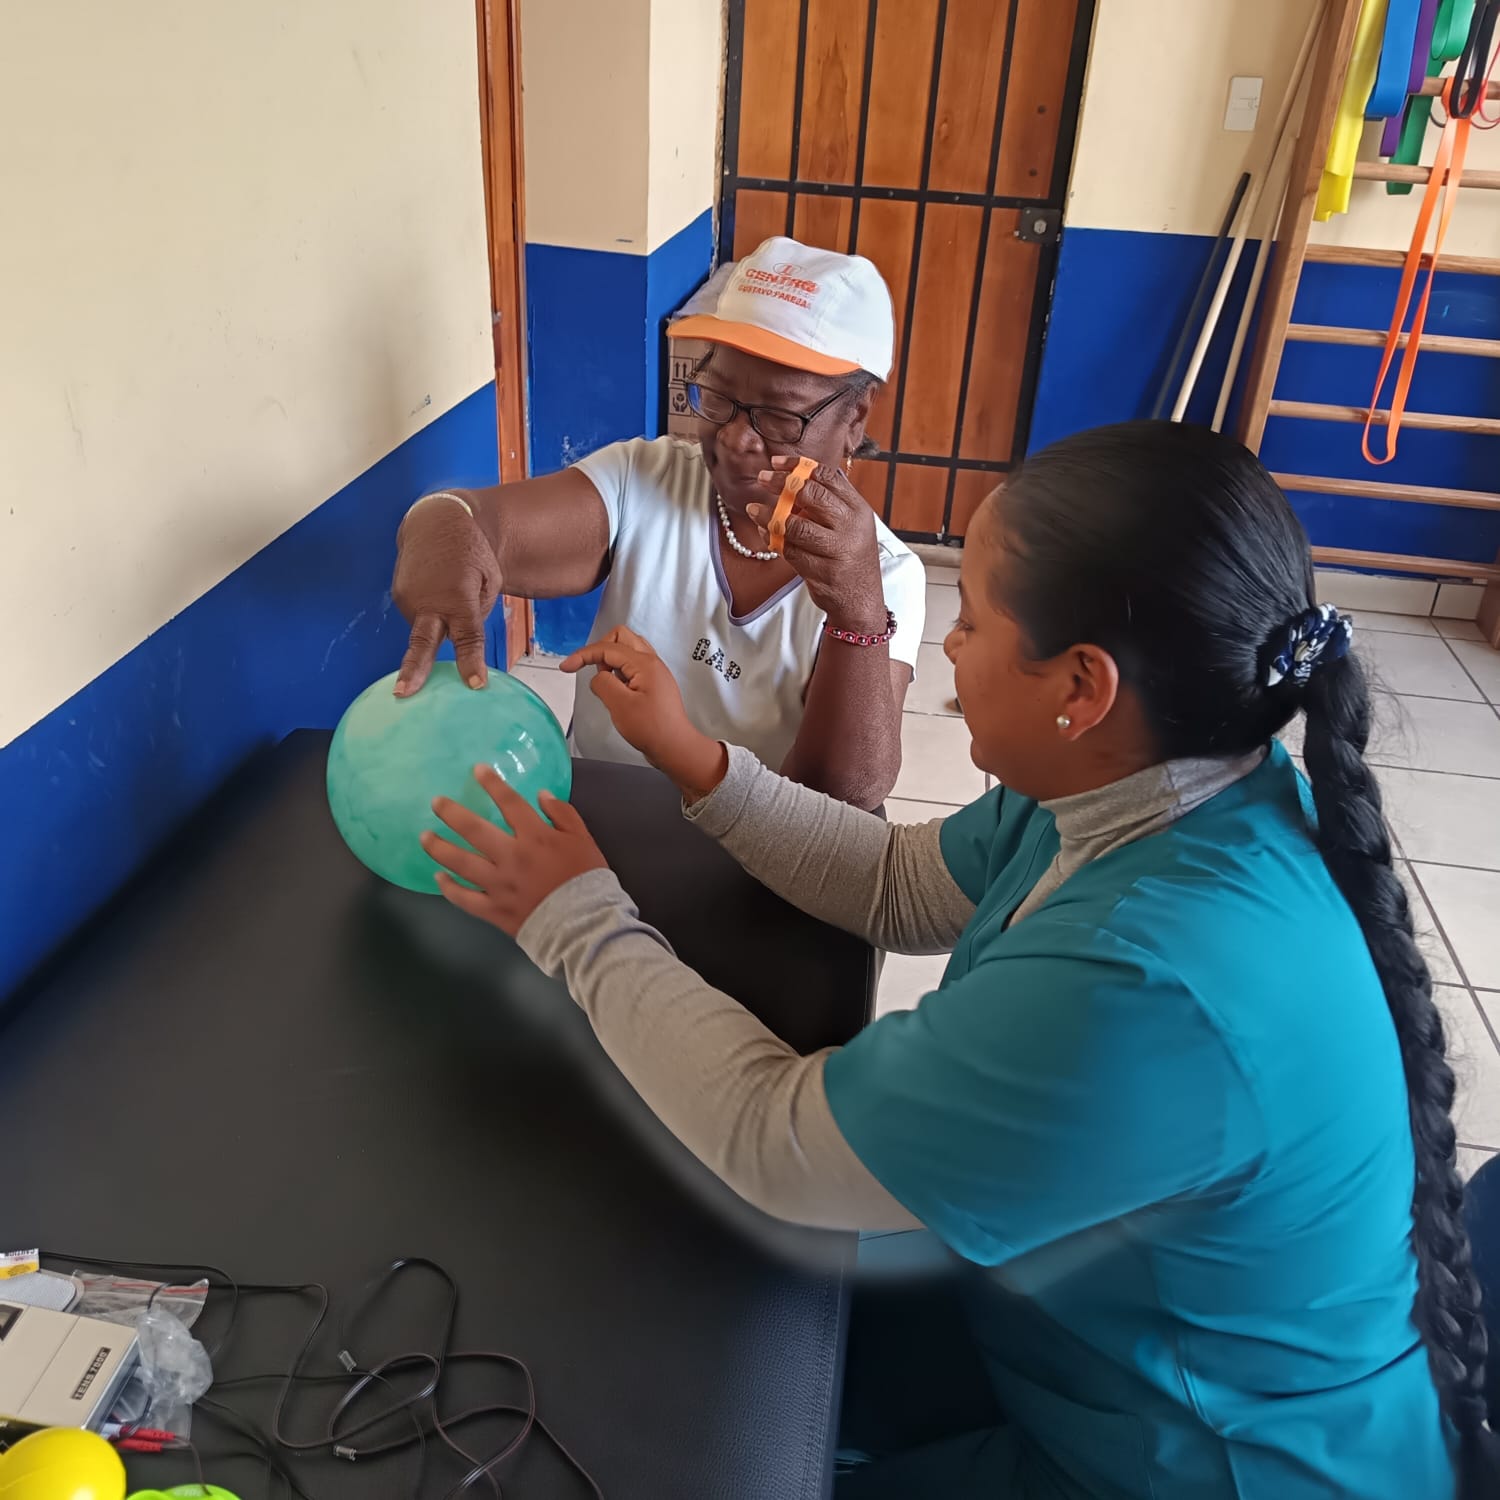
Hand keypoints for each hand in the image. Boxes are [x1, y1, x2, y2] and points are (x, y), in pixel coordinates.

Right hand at [392, 499, 500, 695]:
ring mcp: (410, 598)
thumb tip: (464, 639)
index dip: (470, 661)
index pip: (467, 635)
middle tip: (403, 694)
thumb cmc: (471, 551)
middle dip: (412, 670)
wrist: (435, 521)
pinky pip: (418, 618)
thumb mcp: (490, 578)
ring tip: (447, 598)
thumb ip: (479, 611)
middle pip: (422, 642)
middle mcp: (429, 599)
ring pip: (425, 631)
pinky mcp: (399, 596)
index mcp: (459, 595)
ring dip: (435, 629)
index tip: (474, 683)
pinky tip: (436, 600)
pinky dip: (429, 617)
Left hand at [422, 766, 606, 935]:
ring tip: (424, 837)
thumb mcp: (583, 839)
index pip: (510, 803)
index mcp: (534, 837)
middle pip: (474, 831)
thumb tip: (540, 795)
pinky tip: (439, 877)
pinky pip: (465, 898)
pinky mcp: (493, 909)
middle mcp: (510, 856)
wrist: (583, 923)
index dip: (493, 784)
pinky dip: (450, 888)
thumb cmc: (586, 878)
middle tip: (436, 802)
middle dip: (452, 814)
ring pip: (461, 863)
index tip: (478, 770)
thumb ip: (563, 814)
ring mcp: (498, 884)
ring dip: (440, 848)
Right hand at [560, 627, 727, 797]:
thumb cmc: (653, 729)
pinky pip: (633, 666)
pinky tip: (618, 692)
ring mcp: (654, 673)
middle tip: (596, 672)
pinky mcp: (653, 684)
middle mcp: (652, 663)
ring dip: (611, 660)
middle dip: (601, 650)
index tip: (566, 667)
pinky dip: (620, 672)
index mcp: (644, 664)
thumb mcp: (620, 705)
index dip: (583, 655)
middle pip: (620, 637)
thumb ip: (603, 684)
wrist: (675, 747)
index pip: (607, 648)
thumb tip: (598, 677)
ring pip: (628, 650)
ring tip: (608, 684)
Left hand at [747, 458, 886, 632]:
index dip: (798, 466)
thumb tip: (795, 476)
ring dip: (769, 516)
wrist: (862, 601)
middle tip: (762, 479)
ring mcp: (838, 551)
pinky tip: (766, 534)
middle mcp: (851, 527)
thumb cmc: (850, 557)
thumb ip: (831, 502)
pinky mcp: (823, 572)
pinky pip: (790, 551)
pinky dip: (774, 541)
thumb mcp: (851, 525)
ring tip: (754, 509)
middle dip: (782, 484)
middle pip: (812, 495)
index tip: (776, 462)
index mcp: (858, 510)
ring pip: (796, 526)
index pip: (828, 477)